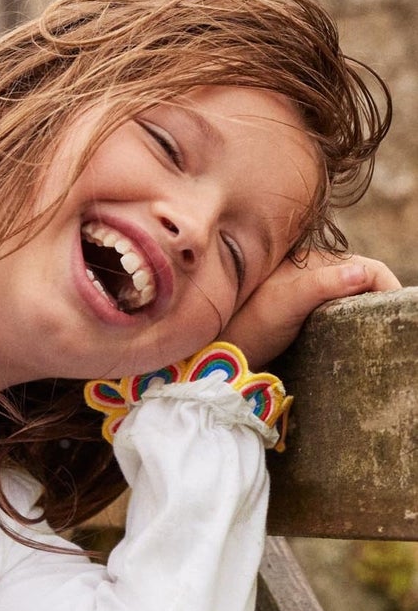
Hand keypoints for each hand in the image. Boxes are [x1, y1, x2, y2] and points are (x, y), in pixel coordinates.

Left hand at [222, 253, 402, 369]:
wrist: (212, 348)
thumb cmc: (244, 322)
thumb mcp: (284, 302)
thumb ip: (321, 285)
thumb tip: (362, 274)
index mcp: (318, 262)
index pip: (371, 269)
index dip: (389, 289)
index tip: (398, 315)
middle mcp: (318, 275)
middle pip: (367, 285)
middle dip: (382, 304)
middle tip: (392, 332)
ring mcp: (311, 296)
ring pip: (354, 301)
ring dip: (368, 317)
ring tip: (377, 340)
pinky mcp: (305, 318)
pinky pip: (340, 318)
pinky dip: (352, 328)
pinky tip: (354, 345)